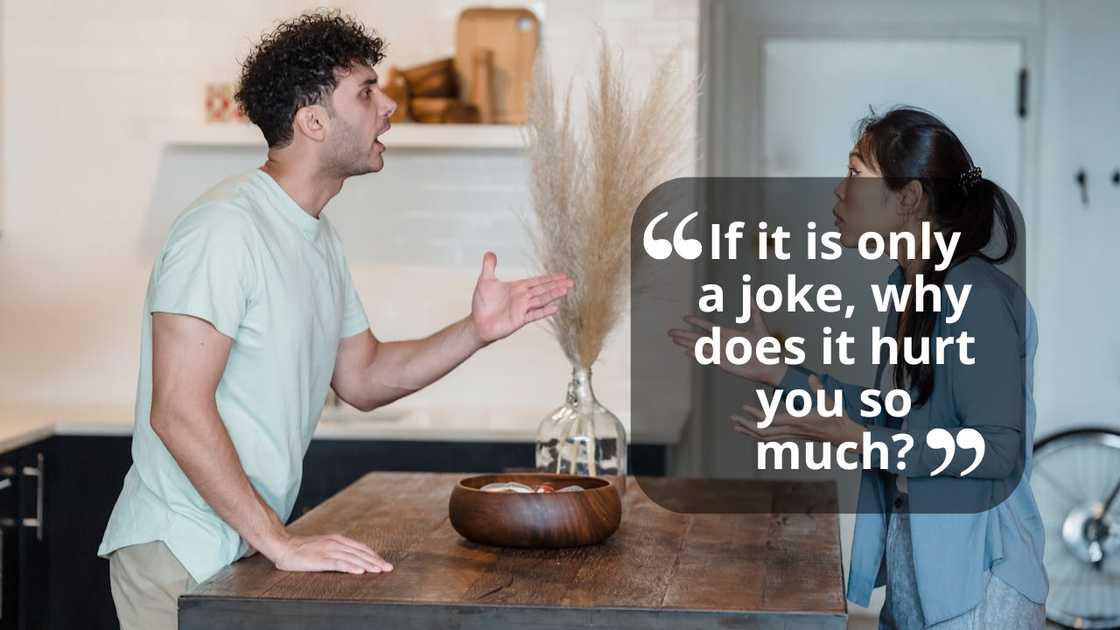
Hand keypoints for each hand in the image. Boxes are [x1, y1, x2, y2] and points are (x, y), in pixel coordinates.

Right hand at [269, 533, 393, 574]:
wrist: (283, 546)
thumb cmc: (303, 548)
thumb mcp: (324, 545)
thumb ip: (337, 549)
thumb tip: (352, 558)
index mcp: (338, 539)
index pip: (361, 548)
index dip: (373, 555)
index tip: (383, 562)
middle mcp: (336, 543)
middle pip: (360, 553)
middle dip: (375, 561)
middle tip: (388, 568)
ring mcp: (329, 550)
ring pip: (353, 558)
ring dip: (368, 565)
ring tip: (379, 571)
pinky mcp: (321, 559)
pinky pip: (339, 563)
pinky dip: (351, 567)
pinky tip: (360, 571)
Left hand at [470, 251, 573, 344]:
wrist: (478, 323)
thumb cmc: (482, 304)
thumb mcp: (485, 281)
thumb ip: (489, 266)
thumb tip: (490, 252)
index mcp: (518, 288)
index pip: (537, 281)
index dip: (550, 278)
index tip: (563, 275)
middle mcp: (523, 297)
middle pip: (543, 289)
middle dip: (557, 284)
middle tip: (571, 281)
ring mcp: (522, 309)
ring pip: (542, 299)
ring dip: (554, 295)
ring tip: (566, 290)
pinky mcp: (520, 320)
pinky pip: (534, 314)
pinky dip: (545, 311)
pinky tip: (556, 307)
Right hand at [667, 302, 785, 386]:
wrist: (770, 365)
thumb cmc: (766, 348)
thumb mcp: (760, 326)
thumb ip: (754, 311)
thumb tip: (752, 295)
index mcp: (727, 334)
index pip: (707, 327)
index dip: (696, 321)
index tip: (685, 317)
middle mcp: (721, 344)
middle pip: (697, 337)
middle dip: (683, 334)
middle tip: (669, 331)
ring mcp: (721, 354)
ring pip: (698, 347)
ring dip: (685, 343)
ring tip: (673, 340)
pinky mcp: (723, 363)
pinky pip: (706, 358)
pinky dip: (695, 355)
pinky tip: (686, 353)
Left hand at [731, 375, 863, 444]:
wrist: (845, 437)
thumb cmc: (838, 419)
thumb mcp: (830, 402)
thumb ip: (819, 389)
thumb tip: (811, 376)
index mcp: (798, 421)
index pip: (772, 420)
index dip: (757, 415)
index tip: (744, 408)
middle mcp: (792, 430)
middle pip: (764, 432)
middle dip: (747, 426)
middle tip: (732, 419)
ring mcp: (792, 435)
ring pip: (766, 437)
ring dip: (750, 432)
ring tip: (736, 426)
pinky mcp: (793, 435)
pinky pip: (772, 437)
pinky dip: (759, 434)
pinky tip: (752, 430)